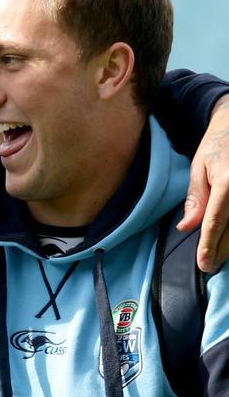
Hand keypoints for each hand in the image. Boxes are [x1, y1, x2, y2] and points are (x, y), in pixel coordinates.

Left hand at [177, 96, 228, 272]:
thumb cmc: (217, 146)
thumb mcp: (200, 168)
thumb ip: (196, 198)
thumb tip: (186, 227)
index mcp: (227, 184)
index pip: (216, 222)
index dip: (209, 246)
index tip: (203, 264)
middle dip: (221, 251)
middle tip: (208, 266)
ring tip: (220, 258)